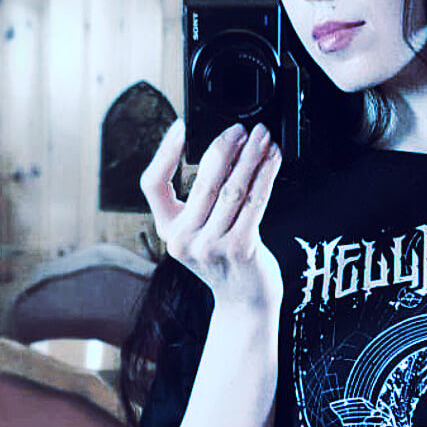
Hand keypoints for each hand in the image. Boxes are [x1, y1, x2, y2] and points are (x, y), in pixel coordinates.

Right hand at [140, 119, 282, 313]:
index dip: (165, 151)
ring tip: (263, 138)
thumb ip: (199, 200)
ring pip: (232, 189)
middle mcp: (183, 239)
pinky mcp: (240, 249)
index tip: (183, 126)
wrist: (244, 301)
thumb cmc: (225, 259)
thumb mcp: (199, 231)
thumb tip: (221, 150)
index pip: (153, 184)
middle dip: (225, 147)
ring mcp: (210, 247)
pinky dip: (266, 176)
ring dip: (251, 157)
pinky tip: (273, 160)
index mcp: (167, 229)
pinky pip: (255, 203)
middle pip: (202, 180)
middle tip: (241, 129)